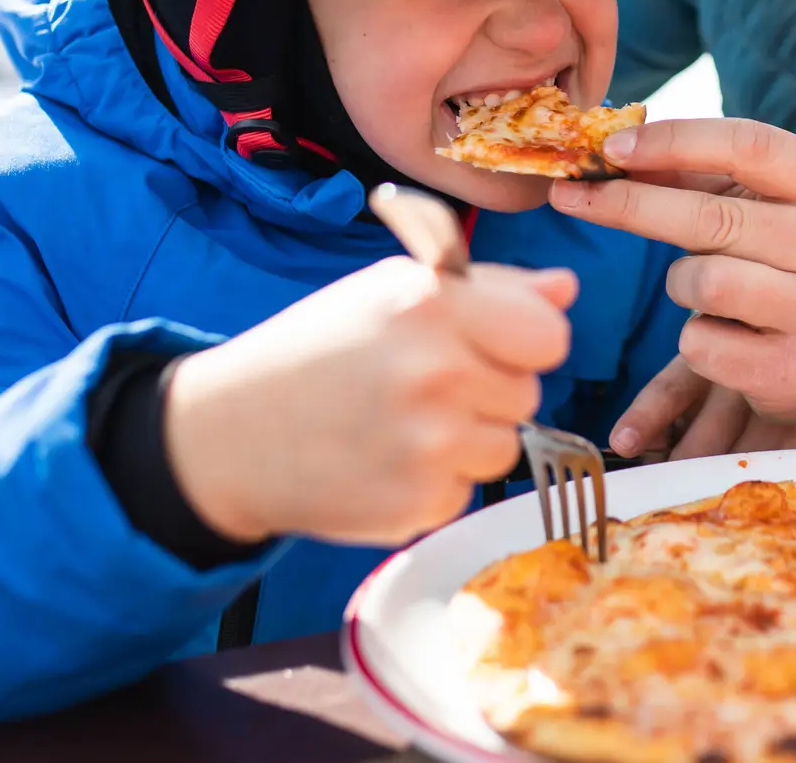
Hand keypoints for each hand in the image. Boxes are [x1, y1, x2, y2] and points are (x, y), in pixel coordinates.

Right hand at [163, 254, 574, 546]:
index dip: (524, 341)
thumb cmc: (320, 348)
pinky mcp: (418, 506)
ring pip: (504, 446)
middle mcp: (436, 374)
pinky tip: (383, 459)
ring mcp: (429, 446)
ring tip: (400, 422)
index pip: (548, 336)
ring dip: (466, 439)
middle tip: (422, 384)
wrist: (230, 433)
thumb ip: (490, 289)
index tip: (490, 344)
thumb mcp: (393, 292)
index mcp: (434, 305)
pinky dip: (435, 481)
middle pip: (528, 393)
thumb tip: (565, 289)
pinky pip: (466, 490)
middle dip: (489, 389)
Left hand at [552, 118, 795, 440]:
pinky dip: (695, 339)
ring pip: (702, 283)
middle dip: (630, 205)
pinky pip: (702, 345)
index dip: (674, 141)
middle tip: (572, 195)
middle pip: (712, 218)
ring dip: (681, 284)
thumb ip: (702, 177)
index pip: (749, 145)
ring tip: (705, 290)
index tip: (613, 147)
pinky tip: (726, 336)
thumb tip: (616, 152)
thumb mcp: (769, 206)